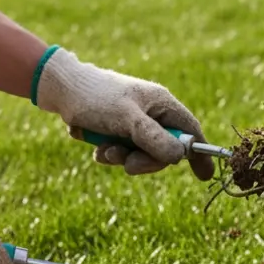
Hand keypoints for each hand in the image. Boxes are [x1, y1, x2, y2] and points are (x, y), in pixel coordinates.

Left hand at [32, 47, 214, 178]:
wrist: (59, 87)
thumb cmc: (95, 98)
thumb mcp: (127, 119)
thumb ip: (153, 138)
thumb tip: (180, 156)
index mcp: (162, 104)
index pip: (190, 131)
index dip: (199, 153)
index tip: (203, 175)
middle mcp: (152, 113)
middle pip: (165, 149)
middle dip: (146, 160)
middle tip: (128, 165)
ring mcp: (135, 122)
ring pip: (141, 153)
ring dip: (123, 157)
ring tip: (104, 151)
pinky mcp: (118, 129)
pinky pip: (123, 152)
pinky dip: (110, 153)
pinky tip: (96, 147)